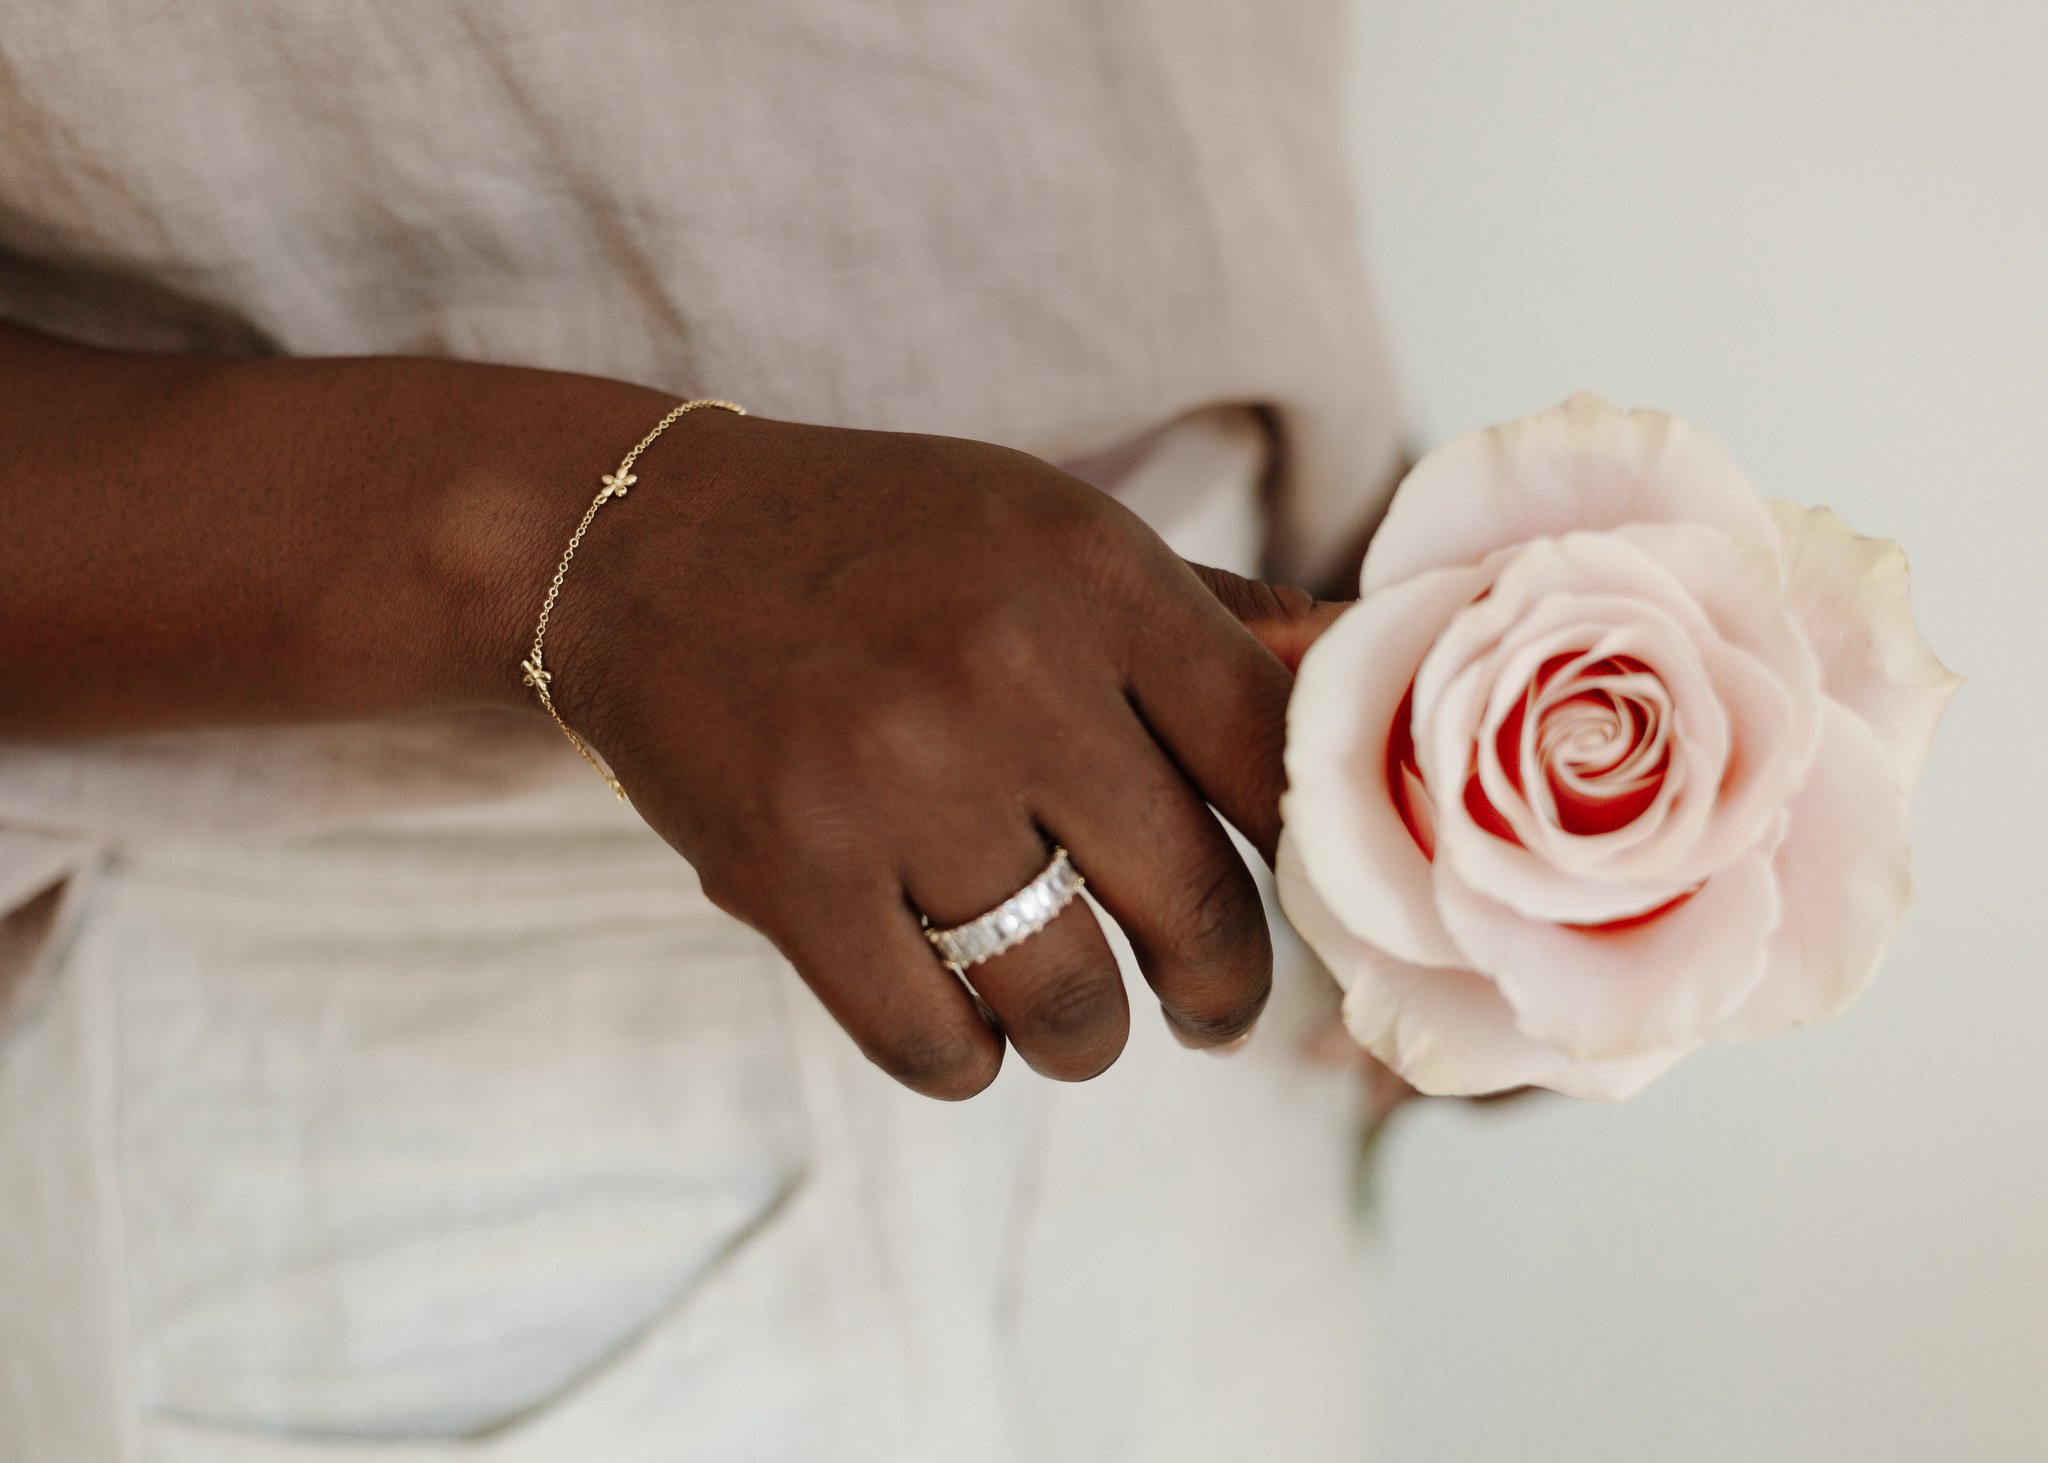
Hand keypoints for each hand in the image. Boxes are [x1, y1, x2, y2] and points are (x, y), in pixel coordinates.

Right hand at [524, 411, 1340, 1097]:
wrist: (645, 544)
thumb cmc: (885, 544)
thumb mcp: (1059, 535)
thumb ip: (1214, 622)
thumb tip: (1360, 691)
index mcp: (1100, 576)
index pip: (1279, 767)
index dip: (1308, 864)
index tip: (1296, 908)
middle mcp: (1010, 674)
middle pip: (1195, 907)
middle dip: (1222, 992)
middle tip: (1213, 1009)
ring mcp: (894, 781)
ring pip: (1069, 1003)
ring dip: (1091, 1040)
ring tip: (1082, 1023)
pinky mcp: (790, 874)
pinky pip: (933, 1044)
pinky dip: (967, 1063)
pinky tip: (967, 1028)